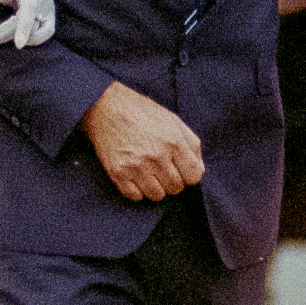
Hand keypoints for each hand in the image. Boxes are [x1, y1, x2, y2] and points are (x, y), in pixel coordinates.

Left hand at [0, 0, 56, 48]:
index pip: (29, 9)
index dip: (24, 27)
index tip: (18, 45)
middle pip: (31, 24)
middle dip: (8, 34)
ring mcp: (47, 8)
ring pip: (37, 32)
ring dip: (15, 37)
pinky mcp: (45, 17)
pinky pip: (40, 33)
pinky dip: (24, 36)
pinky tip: (5, 34)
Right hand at [82, 82, 203, 201]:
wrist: (106, 107)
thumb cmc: (142, 113)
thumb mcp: (173, 121)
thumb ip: (192, 145)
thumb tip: (199, 170)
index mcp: (173, 142)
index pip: (194, 177)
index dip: (189, 174)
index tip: (180, 169)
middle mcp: (156, 156)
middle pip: (176, 188)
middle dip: (172, 180)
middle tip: (162, 167)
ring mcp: (136, 167)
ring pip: (157, 195)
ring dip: (155, 187)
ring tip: (148, 171)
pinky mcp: (118, 173)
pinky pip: (135, 196)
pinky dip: (137, 190)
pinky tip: (135, 175)